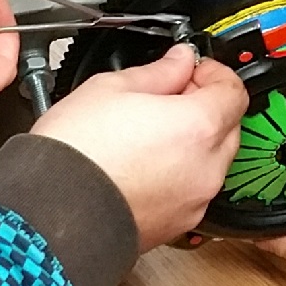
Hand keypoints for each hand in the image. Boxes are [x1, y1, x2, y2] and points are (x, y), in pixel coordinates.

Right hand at [31, 44, 247, 250]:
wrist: (51, 214)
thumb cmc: (76, 152)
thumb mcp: (111, 88)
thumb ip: (159, 71)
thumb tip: (179, 61)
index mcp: (199, 126)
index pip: (234, 90)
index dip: (214, 73)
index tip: (192, 69)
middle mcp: (207, 167)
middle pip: (228, 126)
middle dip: (205, 106)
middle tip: (169, 96)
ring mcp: (195, 200)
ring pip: (212, 160)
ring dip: (194, 142)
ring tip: (149, 132)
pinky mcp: (178, 224)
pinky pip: (192, 189)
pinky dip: (180, 173)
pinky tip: (143, 163)